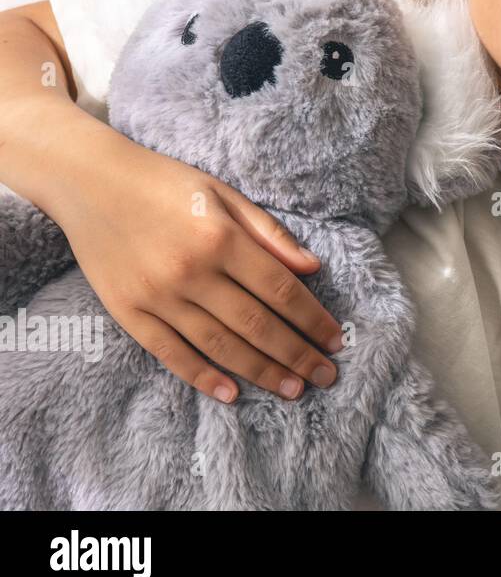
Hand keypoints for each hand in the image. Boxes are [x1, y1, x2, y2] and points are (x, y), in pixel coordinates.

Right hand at [53, 126, 345, 403]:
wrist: (90, 183)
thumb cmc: (166, 183)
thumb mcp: (224, 194)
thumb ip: (269, 233)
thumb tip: (313, 268)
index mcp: (220, 238)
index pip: (280, 290)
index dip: (311, 319)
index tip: (335, 340)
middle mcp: (191, 271)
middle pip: (255, 324)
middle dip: (296, 354)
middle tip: (326, 377)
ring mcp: (157, 295)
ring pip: (219, 345)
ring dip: (260, 372)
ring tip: (293, 389)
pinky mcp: (127, 311)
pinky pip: (170, 353)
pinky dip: (202, 376)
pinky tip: (231, 394)